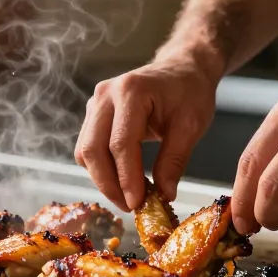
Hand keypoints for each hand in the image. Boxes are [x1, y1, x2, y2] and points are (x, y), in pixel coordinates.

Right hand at [75, 58, 219, 210]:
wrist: (182, 69)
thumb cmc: (189, 93)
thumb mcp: (191, 126)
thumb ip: (174, 160)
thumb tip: (163, 195)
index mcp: (132, 91)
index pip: (121, 144)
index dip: (127, 178)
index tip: (138, 204)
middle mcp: (106, 94)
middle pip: (93, 149)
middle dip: (108, 184)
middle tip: (130, 207)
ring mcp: (96, 102)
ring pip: (85, 151)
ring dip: (102, 179)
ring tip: (128, 196)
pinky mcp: (93, 113)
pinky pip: (88, 147)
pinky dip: (101, 168)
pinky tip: (121, 180)